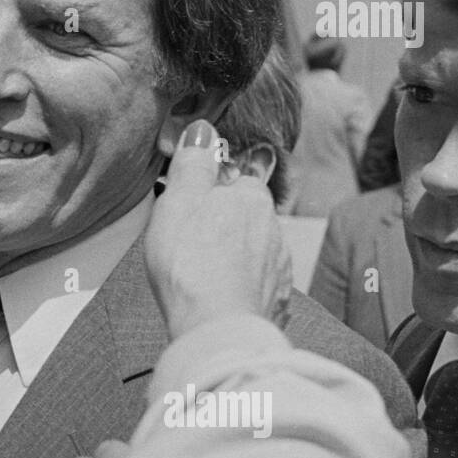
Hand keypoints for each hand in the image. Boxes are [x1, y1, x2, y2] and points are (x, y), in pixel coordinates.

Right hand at [145, 119, 290, 340]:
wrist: (215, 328)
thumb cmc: (192, 264)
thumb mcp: (180, 199)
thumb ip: (193, 162)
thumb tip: (203, 129)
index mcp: (251, 200)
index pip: (239, 179)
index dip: (215, 188)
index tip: (195, 201)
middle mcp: (273, 230)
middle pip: (248, 217)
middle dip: (226, 223)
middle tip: (192, 237)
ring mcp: (278, 269)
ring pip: (255, 252)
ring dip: (235, 257)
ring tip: (203, 271)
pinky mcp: (276, 303)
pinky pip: (257, 287)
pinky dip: (241, 288)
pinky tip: (220, 296)